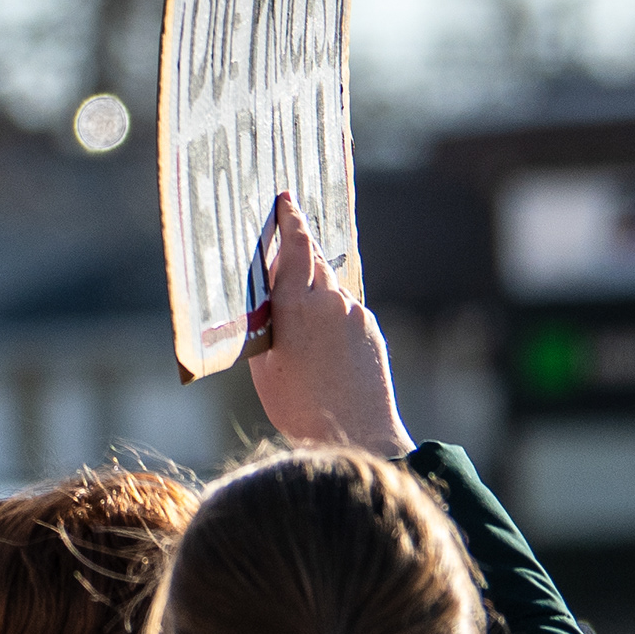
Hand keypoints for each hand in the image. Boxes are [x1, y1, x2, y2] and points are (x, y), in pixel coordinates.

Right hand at [249, 194, 411, 458]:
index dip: (290, 218)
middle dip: (298, 253)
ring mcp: (355, 314)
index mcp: (297, 303)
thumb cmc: (298, 404)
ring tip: (294, 313)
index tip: (286, 199)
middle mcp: (330, 300)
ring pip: (330, 285)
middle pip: (314, 260)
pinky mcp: (371, 329)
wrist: (358, 433)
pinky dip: (330, 312)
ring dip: (313, 288)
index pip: (297, 244)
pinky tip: (318, 341)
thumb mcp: (263, 362)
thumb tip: (265, 297)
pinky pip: (345, 308)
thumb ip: (265, 321)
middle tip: (278, 250)